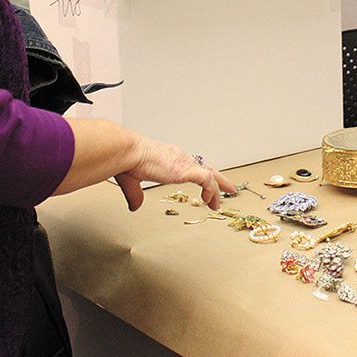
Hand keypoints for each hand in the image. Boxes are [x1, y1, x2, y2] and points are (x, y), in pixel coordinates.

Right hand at [113, 136, 235, 211]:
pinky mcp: (186, 169)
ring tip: (219, 203)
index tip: (206, 182)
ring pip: (210, 175)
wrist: (128, 151)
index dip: (200, 174)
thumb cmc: (128, 159)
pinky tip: (208, 200)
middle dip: (219, 179)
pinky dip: (211, 191)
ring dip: (217, 190)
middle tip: (228, 188)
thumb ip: (136, 194)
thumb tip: (135, 206)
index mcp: (169, 158)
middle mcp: (179, 157)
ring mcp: (184, 163)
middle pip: (206, 168)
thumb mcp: (132, 180)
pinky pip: (207, 180)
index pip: (191, 165)